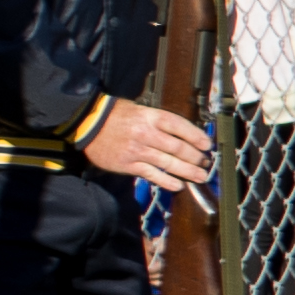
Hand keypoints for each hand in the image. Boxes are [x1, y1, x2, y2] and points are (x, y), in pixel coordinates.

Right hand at [82, 97, 215, 193]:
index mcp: (150, 117)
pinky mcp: (128, 164)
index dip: (196, 136)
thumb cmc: (114, 115)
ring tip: (199, 176)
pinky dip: (166, 181)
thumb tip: (180, 133)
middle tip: (205, 163)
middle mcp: (146, 133)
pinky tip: (178, 185)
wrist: (88, 125)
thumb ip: (157, 120)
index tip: (206, 145)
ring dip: (187, 171)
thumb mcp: (138, 109)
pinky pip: (152, 174)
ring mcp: (137, 150)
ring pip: (168, 162)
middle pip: (177, 147)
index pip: (179, 126)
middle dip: (195, 157)